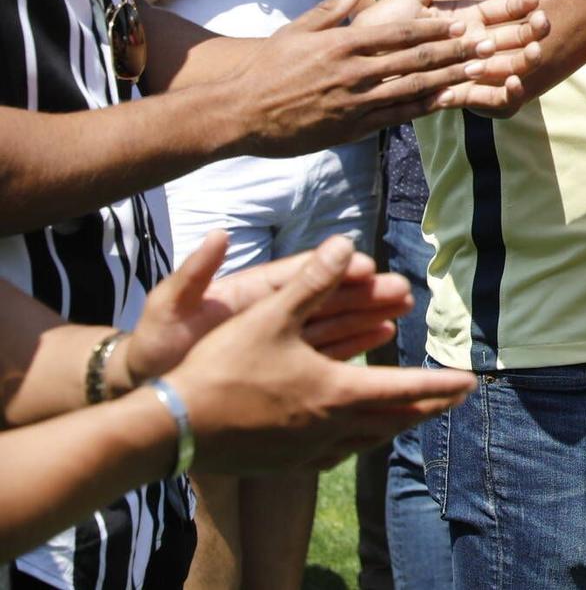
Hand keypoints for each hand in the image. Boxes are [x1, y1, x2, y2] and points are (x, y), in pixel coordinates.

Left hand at [121, 231, 414, 389]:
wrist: (147, 387)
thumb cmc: (156, 344)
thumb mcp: (169, 306)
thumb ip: (195, 273)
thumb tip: (219, 234)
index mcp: (250, 292)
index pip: (300, 276)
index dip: (334, 269)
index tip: (365, 266)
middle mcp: (271, 312)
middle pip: (327, 298)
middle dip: (365, 292)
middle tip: (402, 290)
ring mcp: (280, 339)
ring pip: (333, 323)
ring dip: (368, 315)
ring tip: (402, 310)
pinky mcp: (284, 365)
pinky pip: (326, 352)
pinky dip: (355, 343)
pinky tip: (381, 335)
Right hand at [163, 236, 473, 473]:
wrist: (172, 428)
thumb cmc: (222, 368)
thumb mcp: (270, 315)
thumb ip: (312, 280)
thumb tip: (347, 243)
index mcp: (337, 392)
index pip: (405, 388)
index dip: (441, 383)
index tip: (471, 382)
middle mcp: (331, 427)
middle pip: (394, 419)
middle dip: (429, 406)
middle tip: (455, 398)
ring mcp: (308, 451)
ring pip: (368, 440)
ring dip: (396, 425)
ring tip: (413, 415)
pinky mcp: (285, 464)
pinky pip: (336, 455)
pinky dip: (358, 442)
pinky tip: (353, 439)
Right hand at [236, 0, 547, 155]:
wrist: (240, 111)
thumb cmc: (269, 68)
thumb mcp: (297, 32)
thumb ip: (330, 12)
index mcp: (343, 44)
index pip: (398, 33)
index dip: (435, 27)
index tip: (464, 20)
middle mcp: (354, 72)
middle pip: (414, 59)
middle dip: (455, 50)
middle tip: (490, 43)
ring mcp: (355, 102)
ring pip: (413, 88)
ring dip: (450, 78)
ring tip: (481, 71)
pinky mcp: (352, 128)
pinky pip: (396, 117)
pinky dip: (425, 109)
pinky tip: (450, 103)